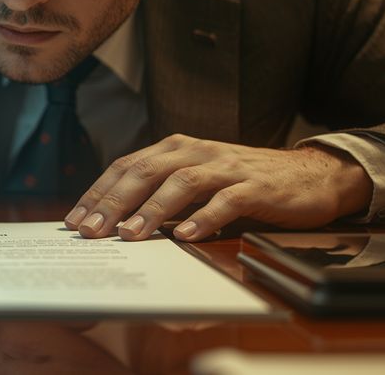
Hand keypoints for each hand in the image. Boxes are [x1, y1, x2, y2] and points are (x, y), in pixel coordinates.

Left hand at [63, 134, 372, 241]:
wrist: (310, 175)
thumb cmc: (245, 182)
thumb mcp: (198, 182)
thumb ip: (163, 195)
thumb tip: (117, 224)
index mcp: (176, 148)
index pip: (127, 167)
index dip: (98, 193)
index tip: (74, 220)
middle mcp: (196, 151)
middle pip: (146, 172)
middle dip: (114, 203)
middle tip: (91, 231)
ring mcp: (227, 167)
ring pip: (181, 184)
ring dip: (152, 211)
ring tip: (130, 236)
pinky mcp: (256, 186)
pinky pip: (227, 200)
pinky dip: (205, 218)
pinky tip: (187, 236)